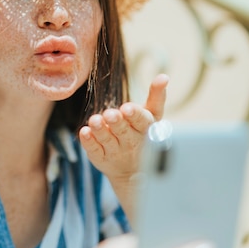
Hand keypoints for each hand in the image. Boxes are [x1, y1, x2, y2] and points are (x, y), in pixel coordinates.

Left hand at [79, 74, 168, 217]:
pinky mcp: (101, 158)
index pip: (141, 121)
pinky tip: (84, 132)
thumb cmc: (143, 133)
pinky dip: (89, 142)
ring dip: (100, 130)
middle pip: (123, 131)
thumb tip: (164, 76)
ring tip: (94, 120)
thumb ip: (156, 96)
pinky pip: (94, 150)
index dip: (134, 115)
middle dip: (116, 122)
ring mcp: (115, 151)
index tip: (127, 108)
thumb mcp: (152, 116)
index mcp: (145, 129)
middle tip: (109, 114)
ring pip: (107, 140)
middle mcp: (131, 141)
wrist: (133, 170)